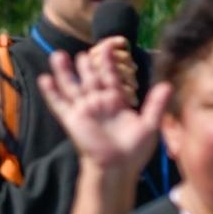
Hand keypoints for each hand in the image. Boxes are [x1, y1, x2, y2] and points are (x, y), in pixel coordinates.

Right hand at [37, 49, 170, 172]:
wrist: (117, 167)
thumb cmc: (134, 150)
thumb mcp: (150, 125)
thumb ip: (156, 104)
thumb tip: (168, 85)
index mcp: (116, 101)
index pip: (111, 76)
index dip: (109, 62)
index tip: (108, 46)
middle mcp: (98, 103)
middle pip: (89, 78)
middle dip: (85, 65)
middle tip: (81, 52)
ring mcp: (84, 110)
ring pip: (72, 86)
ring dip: (64, 71)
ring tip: (57, 55)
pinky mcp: (72, 119)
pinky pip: (59, 103)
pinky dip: (51, 92)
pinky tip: (44, 79)